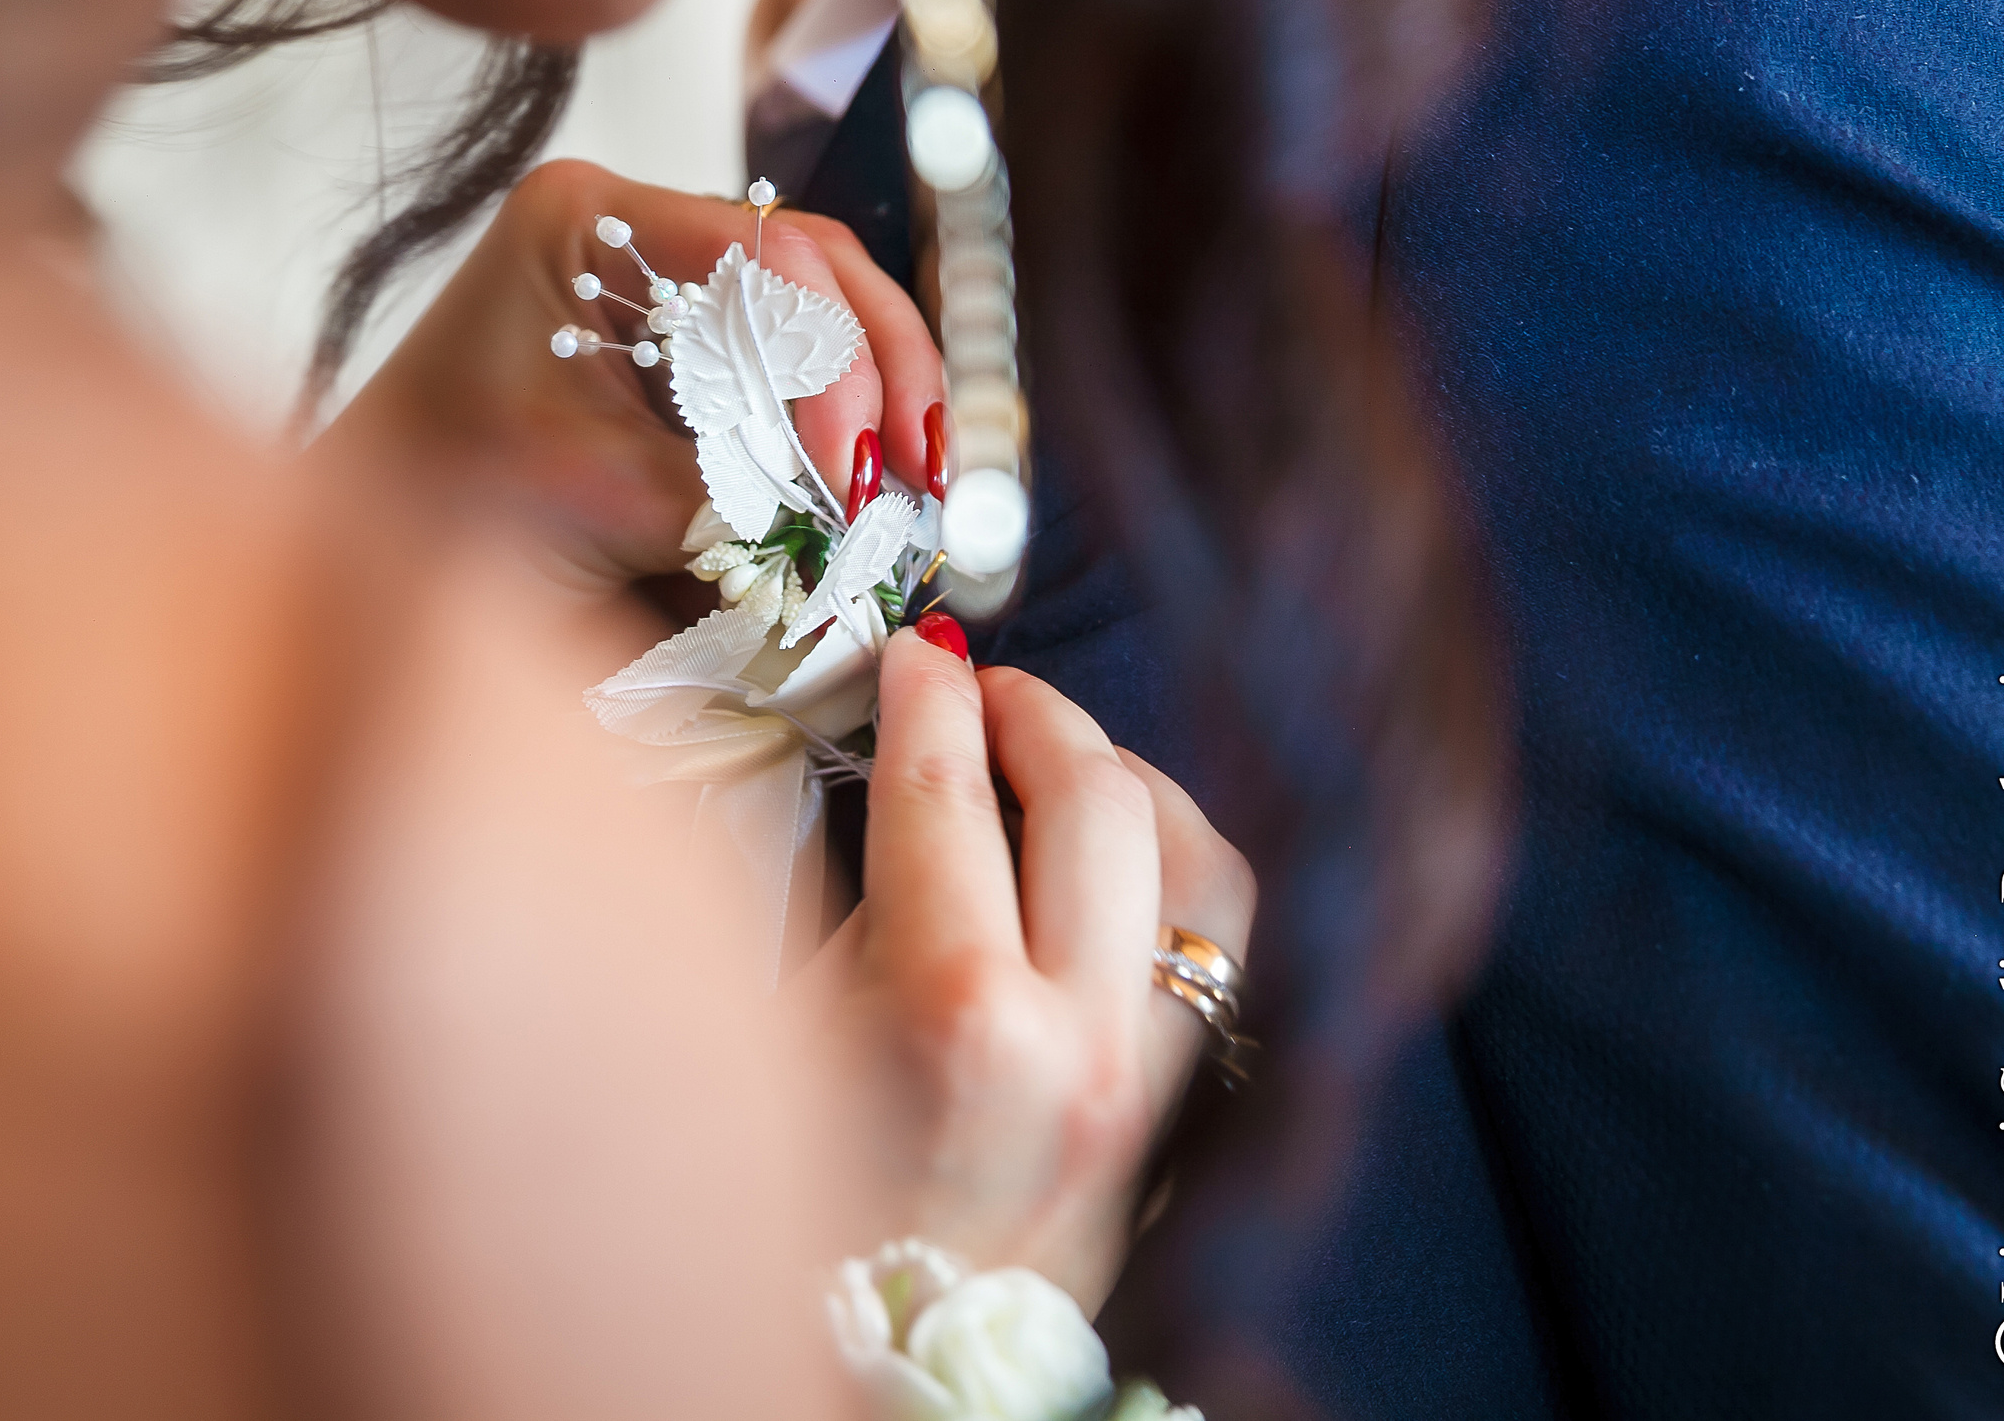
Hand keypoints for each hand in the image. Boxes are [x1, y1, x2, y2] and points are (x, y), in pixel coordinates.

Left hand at [326, 159, 945, 594]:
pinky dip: (845, 421)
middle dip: (882, 369)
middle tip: (916, 471)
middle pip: (814, 264)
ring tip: (915, 484)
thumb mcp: (586, 496)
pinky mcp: (689, 347)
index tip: (847, 469)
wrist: (367, 552)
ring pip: (824, 307)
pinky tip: (875, 482)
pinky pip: (798, 363)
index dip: (832, 359)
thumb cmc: (439, 507)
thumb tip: (855, 523)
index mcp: (584, 218)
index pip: (761, 252)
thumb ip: (724, 497)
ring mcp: (666, 280)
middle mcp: (633, 226)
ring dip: (881, 393)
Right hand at [794, 630, 1256, 1308]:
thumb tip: (902, 769)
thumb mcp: (784, 1039)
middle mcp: (1076, 1037)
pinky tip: (1118, 848)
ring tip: (1055, 754)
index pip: (947, 789)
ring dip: (1126, 775)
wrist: (887, 1364)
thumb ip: (856, 893)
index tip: (910, 653)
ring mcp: (1145, 1079)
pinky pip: (1220, 940)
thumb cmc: (800, 1211)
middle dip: (1030, 710)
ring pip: (1198, 855)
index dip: (924, 695)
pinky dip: (1176, 863)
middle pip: (1096, 793)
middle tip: (977, 685)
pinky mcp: (1177, 1109)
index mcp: (953, 1014)